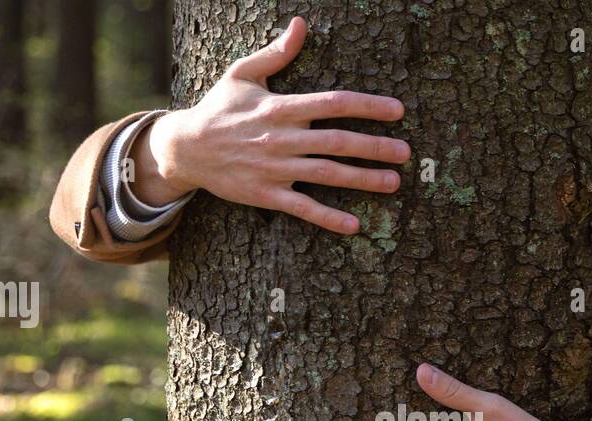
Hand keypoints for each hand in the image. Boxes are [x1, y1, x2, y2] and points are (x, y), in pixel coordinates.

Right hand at [132, 16, 408, 233]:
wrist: (185, 148)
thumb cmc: (219, 109)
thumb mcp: (243, 74)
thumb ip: (276, 53)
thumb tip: (301, 25)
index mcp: (280, 107)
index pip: (332, 103)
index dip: (367, 106)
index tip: (397, 110)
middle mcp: (281, 138)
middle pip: (337, 141)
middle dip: (375, 146)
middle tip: (406, 152)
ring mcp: (275, 169)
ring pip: (327, 174)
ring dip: (362, 179)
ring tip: (393, 182)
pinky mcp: (266, 194)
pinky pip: (302, 208)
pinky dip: (328, 217)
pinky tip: (354, 225)